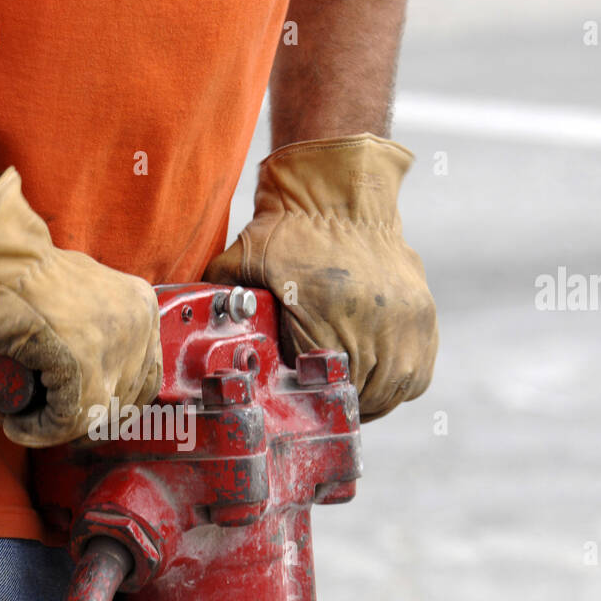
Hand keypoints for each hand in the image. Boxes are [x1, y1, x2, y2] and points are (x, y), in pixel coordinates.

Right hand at [0, 167, 160, 446]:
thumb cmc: (15, 279)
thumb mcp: (76, 299)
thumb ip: (97, 329)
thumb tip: (97, 383)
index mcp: (142, 306)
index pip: (142, 380)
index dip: (103, 407)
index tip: (65, 413)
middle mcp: (138, 324)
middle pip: (119, 403)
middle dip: (74, 421)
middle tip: (34, 415)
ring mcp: (113, 343)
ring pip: (91, 416)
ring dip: (49, 427)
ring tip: (11, 415)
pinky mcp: (80, 363)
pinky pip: (64, 419)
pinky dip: (34, 430)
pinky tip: (10, 422)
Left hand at [205, 134, 436, 420]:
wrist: (341, 193)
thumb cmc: (290, 231)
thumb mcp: (244, 261)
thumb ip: (218, 295)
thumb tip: (176, 319)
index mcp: (330, 318)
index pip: (329, 393)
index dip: (313, 406)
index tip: (300, 407)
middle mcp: (377, 324)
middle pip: (364, 399)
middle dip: (339, 406)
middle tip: (319, 407)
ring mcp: (407, 323)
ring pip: (393, 392)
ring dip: (369, 400)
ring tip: (344, 396)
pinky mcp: (424, 318)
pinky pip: (416, 375)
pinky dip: (396, 383)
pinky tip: (372, 378)